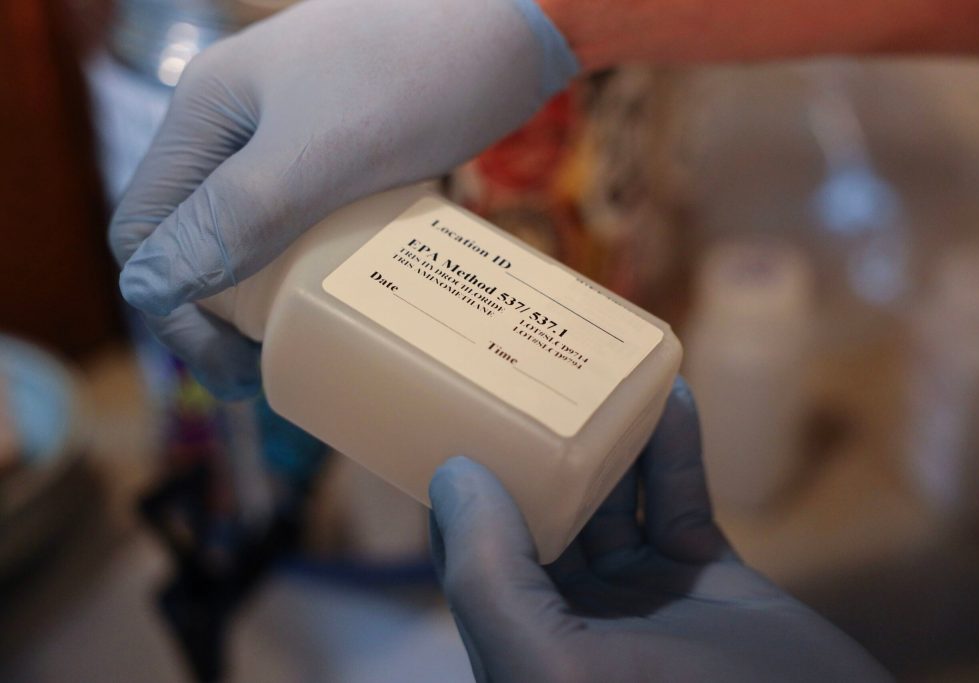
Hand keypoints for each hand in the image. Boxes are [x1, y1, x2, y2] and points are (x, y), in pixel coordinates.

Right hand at [108, 0, 576, 398]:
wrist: (511, 20)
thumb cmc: (418, 76)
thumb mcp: (320, 153)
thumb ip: (234, 216)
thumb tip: (147, 289)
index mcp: (206, 115)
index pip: (145, 229)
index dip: (173, 309)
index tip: (234, 365)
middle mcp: (236, 124)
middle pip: (194, 235)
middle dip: (214, 311)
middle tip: (262, 371)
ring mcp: (291, 133)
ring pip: (250, 230)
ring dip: (260, 293)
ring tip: (297, 343)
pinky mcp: (343, 146)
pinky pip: (303, 217)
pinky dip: (308, 262)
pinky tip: (338, 292)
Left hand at [428, 378, 891, 681]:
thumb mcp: (553, 664)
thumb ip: (491, 578)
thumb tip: (452, 478)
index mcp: (523, 643)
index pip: (473, 552)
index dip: (462, 485)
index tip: (455, 408)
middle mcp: (574, 620)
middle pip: (542, 513)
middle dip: (538, 445)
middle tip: (532, 368)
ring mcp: (644, 598)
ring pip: (613, 497)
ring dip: (609, 436)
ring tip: (601, 369)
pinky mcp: (707, 579)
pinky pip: (679, 499)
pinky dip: (674, 450)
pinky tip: (672, 397)